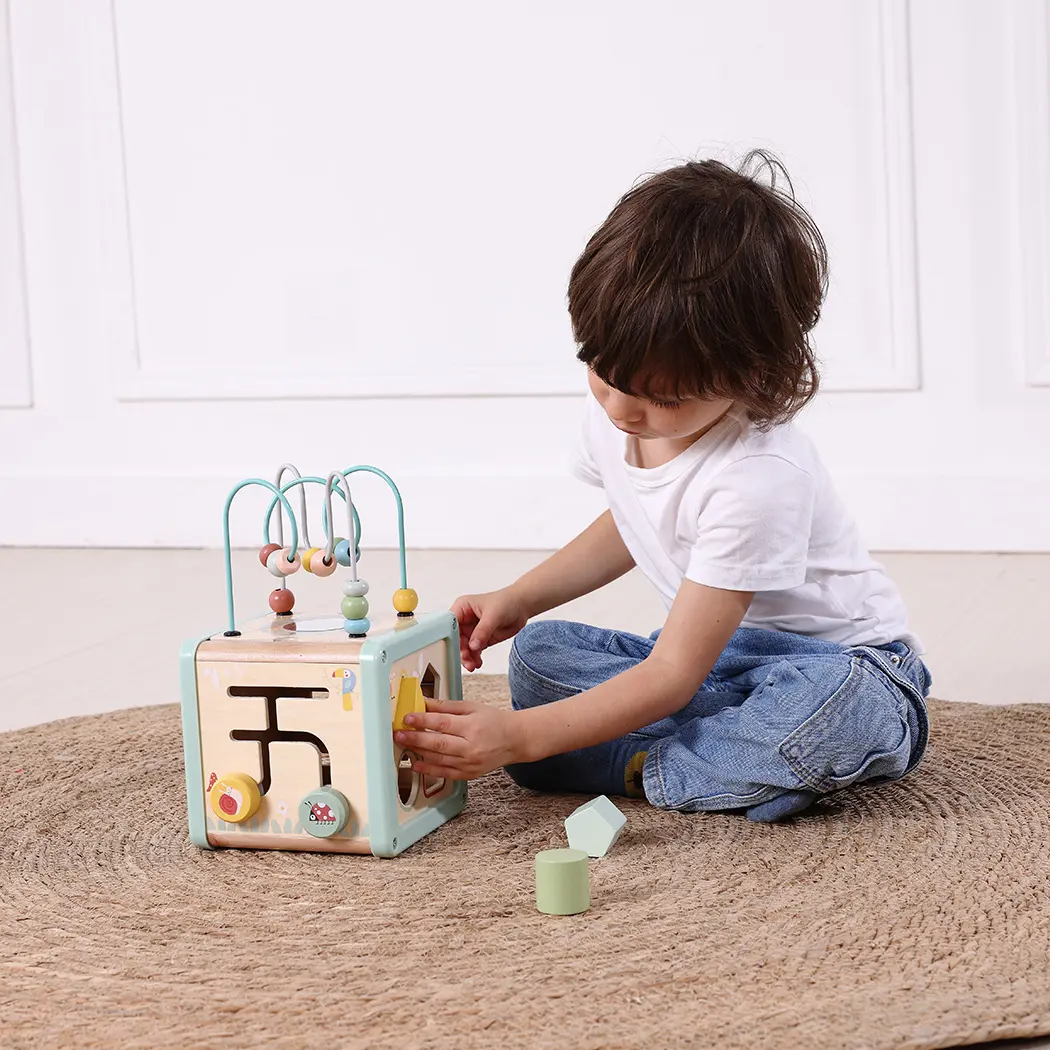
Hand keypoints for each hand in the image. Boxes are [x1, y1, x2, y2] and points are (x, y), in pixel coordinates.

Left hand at [393, 697, 524, 779]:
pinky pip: (445, 773)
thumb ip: (446, 706)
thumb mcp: (472, 707)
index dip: (422, 720)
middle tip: (399, 734)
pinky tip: (416, 763)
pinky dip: (428, 769)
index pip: (442, 723)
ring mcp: (469, 763)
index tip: (407, 718)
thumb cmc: (494, 721)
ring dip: (418, 752)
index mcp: (472, 727)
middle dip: (415, 738)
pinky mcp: (469, 774)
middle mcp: (471, 747)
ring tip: (404, 746)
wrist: (514, 740)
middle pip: (437, 743)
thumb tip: (424, 702)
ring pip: (438, 759)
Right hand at [450, 588, 529, 670]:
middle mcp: (465, 619)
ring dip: (467, 657)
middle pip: (455, 638)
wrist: (522, 607)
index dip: (450, 635)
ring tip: (472, 665)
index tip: (454, 647)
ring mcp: (472, 630)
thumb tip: (473, 646)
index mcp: (462, 607)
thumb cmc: (506, 602)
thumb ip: (482, 631)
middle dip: (460, 650)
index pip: (449, 623)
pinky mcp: (481, 639)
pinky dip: (474, 658)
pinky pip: (473, 651)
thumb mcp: (493, 615)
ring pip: (464, 647)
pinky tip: (477, 663)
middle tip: (466, 659)